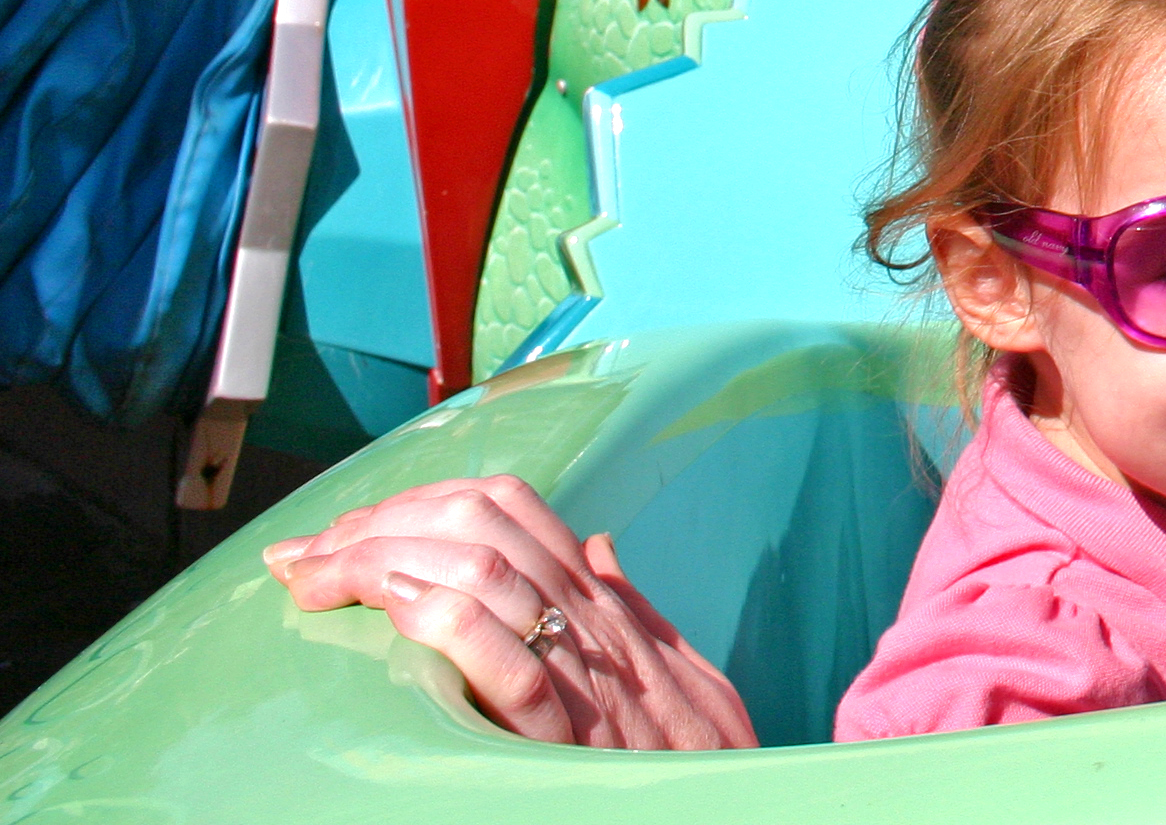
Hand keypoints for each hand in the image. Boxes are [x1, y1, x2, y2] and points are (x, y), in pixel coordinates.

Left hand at [266, 474, 756, 750]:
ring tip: (314, 577)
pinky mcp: (566, 739)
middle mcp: (593, 622)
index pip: (511, 507)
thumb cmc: (702, 751)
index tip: (354, 524)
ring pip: (483, 572)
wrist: (734, 808)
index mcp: (605, 604)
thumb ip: (630, 602)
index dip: (422, 499)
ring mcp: (582, 675)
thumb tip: (596, 545)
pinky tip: (397, 610)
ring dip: (383, 560)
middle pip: (481, 523)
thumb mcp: (679, 664)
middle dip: (379, 523)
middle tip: (302, 555)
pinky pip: (507, 664)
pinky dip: (450, 622)